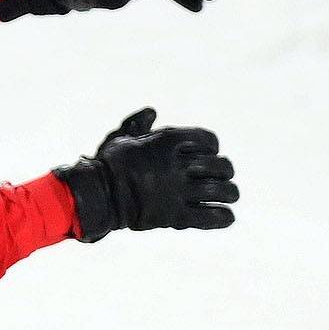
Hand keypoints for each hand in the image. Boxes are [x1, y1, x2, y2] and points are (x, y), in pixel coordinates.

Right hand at [53, 109, 237, 241]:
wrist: (98, 195)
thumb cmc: (108, 164)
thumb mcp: (122, 137)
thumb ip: (138, 124)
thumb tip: (151, 112)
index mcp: (169, 141)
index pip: (208, 140)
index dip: (213, 146)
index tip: (210, 153)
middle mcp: (177, 164)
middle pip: (219, 165)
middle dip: (226, 170)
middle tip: (224, 176)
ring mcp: (178, 191)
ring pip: (219, 191)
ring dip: (230, 193)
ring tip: (231, 195)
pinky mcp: (174, 216)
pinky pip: (208, 217)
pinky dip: (222, 218)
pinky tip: (228, 217)